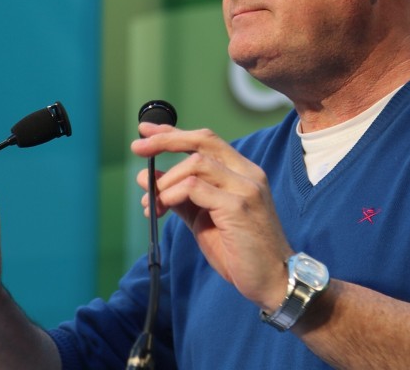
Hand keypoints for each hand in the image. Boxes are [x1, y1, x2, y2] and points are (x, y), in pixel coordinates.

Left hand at [132, 123, 291, 310]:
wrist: (272, 279)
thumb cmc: (239, 250)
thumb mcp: (203, 219)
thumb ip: (179, 197)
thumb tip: (146, 177)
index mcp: (242, 173)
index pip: (206, 140)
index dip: (174, 132)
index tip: (146, 130)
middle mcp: (247, 174)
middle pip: (203, 141)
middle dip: (166, 140)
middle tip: (137, 147)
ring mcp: (245, 188)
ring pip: (196, 163)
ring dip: (166, 180)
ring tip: (154, 202)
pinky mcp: (238, 206)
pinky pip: (196, 187)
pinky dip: (172, 194)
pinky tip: (163, 207)